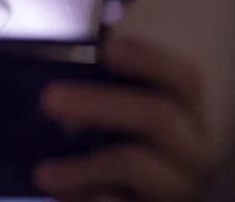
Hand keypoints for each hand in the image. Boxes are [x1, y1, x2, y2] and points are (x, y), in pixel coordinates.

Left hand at [36, 37, 212, 201]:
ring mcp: (178, 188)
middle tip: (49, 99)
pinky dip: (83, 197)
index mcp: (186, 117)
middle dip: (100, 104)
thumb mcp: (129, 127)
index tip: (107, 49)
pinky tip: (58, 192)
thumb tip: (60, 78)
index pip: (183, 79)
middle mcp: (193, 152)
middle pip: (157, 116)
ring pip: (134, 164)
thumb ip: (108, 101)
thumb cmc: (129, 158)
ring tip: (42, 172)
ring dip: (82, 165)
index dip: (148, 60)